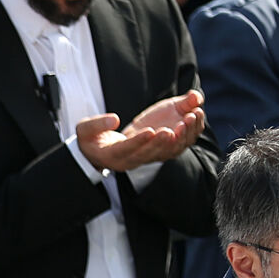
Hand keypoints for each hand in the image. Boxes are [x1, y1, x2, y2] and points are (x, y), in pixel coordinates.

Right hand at [78, 91, 205, 172]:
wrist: (98, 151)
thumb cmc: (91, 138)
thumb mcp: (85, 129)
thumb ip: (97, 124)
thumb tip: (114, 119)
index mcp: (113, 155)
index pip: (127, 149)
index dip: (139, 141)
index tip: (151, 130)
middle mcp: (132, 161)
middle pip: (151, 153)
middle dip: (165, 140)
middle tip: (178, 125)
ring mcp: (145, 158)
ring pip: (166, 152)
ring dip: (180, 137)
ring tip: (190, 118)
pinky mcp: (156, 152)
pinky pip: (174, 147)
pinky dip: (185, 134)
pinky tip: (193, 117)